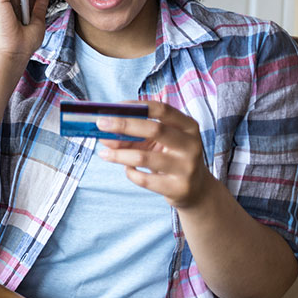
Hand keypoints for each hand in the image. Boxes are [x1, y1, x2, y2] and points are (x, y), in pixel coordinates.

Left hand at [96, 101, 213, 209]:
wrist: (197, 191)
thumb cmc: (171, 158)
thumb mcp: (158, 143)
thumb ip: (135, 136)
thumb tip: (105, 135)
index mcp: (188, 126)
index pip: (162, 109)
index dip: (136, 106)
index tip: (113, 107)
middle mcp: (191, 145)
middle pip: (154, 129)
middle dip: (123, 125)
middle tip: (100, 124)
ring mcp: (187, 168)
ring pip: (143, 157)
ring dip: (118, 154)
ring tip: (104, 153)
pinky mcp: (178, 188)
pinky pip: (143, 179)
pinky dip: (129, 172)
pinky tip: (127, 168)